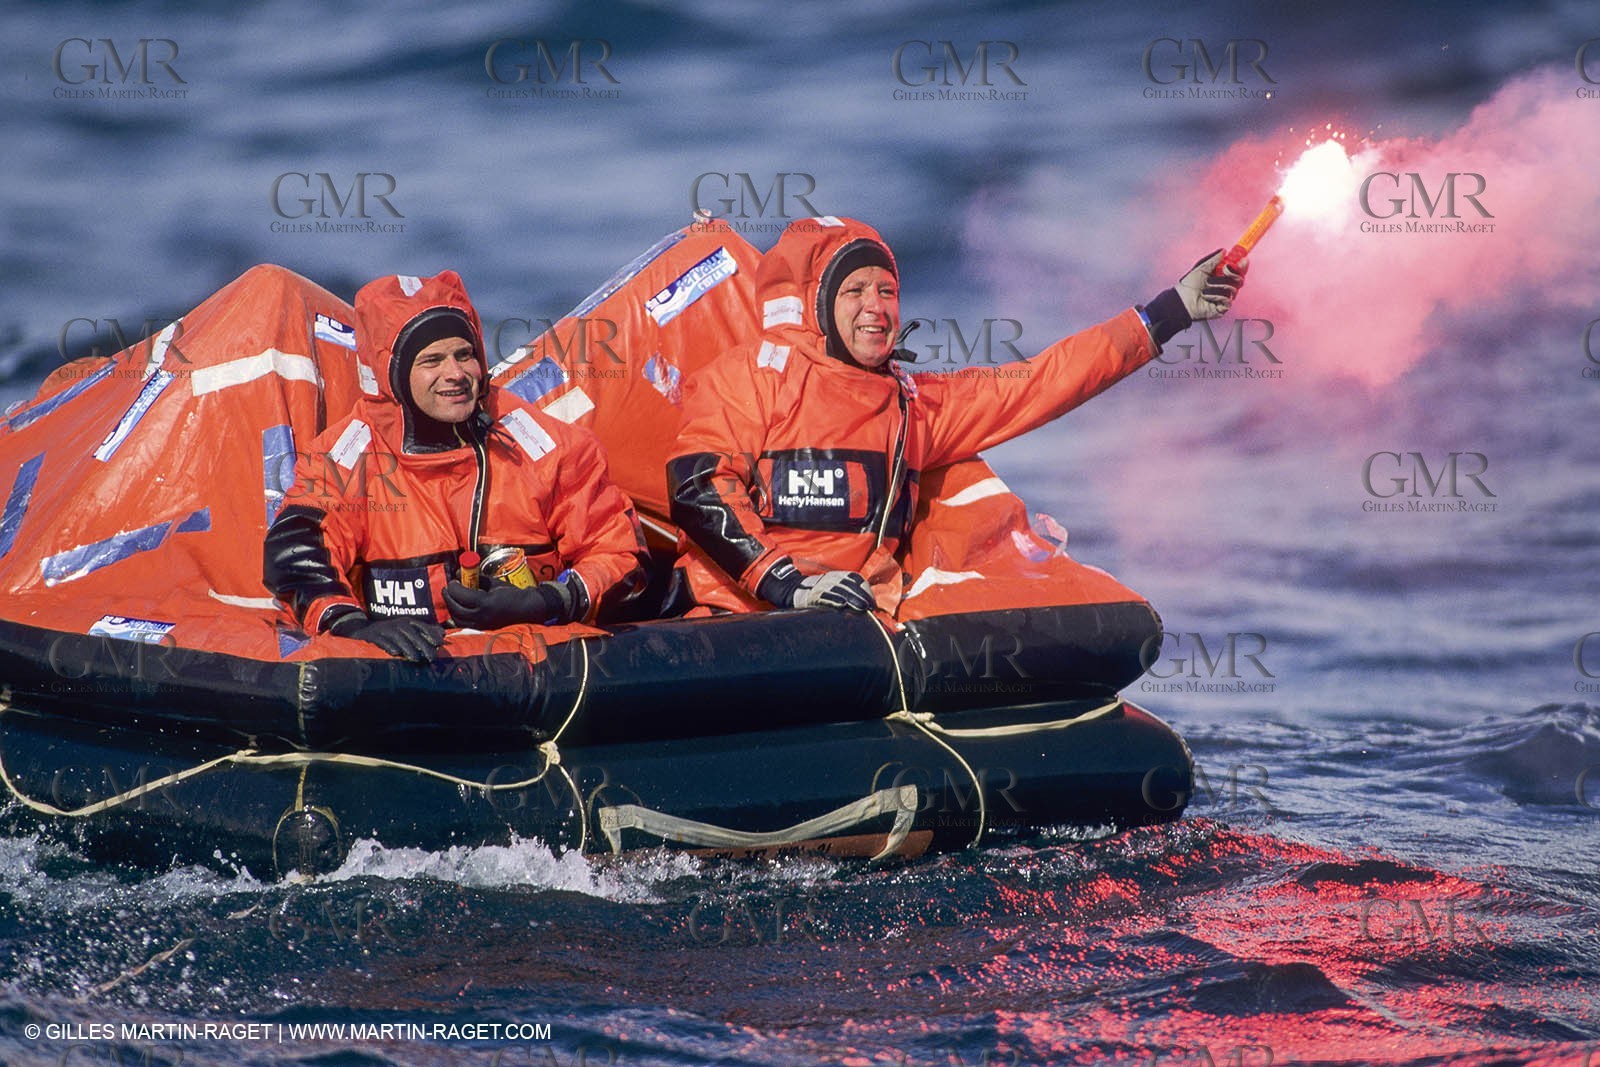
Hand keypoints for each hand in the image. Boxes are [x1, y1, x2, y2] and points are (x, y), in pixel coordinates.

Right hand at [328, 613, 444, 661]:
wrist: (362, 630)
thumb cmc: (389, 633)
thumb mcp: (406, 630)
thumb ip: (424, 632)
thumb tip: (444, 635)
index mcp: (406, 622)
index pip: (421, 626)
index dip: (431, 633)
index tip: (439, 643)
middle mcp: (397, 624)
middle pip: (412, 634)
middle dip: (422, 645)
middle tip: (431, 657)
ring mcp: (384, 630)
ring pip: (398, 638)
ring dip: (408, 648)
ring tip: (415, 658)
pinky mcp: (373, 636)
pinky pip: (381, 641)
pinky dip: (388, 646)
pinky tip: (395, 653)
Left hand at [443, 578, 576, 629]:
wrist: (526, 609)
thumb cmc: (511, 593)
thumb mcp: (494, 583)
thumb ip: (477, 579)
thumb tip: (459, 574)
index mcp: (486, 602)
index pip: (461, 595)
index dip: (453, 587)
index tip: (452, 580)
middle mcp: (482, 616)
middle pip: (456, 608)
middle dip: (448, 597)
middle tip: (447, 588)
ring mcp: (481, 624)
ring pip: (457, 618)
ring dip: (451, 607)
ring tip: (451, 598)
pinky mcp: (482, 628)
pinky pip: (464, 624)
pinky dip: (457, 616)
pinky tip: (458, 608)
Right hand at [793, 571, 875, 611]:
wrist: (798, 590)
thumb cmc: (824, 592)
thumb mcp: (838, 587)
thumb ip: (852, 593)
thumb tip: (870, 606)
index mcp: (840, 575)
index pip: (856, 579)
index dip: (866, 591)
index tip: (873, 604)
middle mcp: (832, 578)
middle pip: (850, 585)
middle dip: (861, 596)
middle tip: (870, 607)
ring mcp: (822, 586)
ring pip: (839, 591)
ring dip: (852, 599)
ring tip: (862, 608)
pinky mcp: (814, 596)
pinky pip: (825, 597)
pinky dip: (834, 600)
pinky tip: (842, 605)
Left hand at [1141, 250, 1246, 346]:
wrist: (1181, 300)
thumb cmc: (1188, 286)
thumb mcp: (1202, 268)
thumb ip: (1214, 259)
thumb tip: (1223, 251)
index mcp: (1221, 277)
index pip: (1238, 271)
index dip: (1242, 265)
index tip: (1243, 259)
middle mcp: (1225, 287)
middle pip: (1240, 279)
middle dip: (1233, 273)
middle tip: (1224, 270)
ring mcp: (1224, 298)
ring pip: (1233, 288)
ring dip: (1219, 285)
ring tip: (1207, 287)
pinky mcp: (1222, 308)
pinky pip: (1227, 299)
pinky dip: (1216, 295)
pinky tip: (1208, 296)